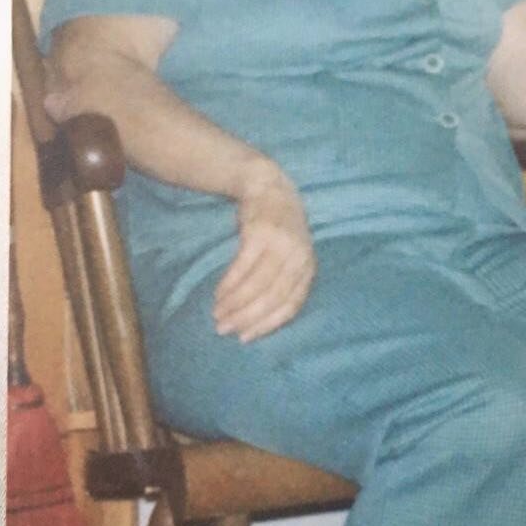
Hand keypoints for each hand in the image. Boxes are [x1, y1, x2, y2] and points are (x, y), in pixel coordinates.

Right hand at [213, 165, 315, 343]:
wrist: (269, 186)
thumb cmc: (278, 230)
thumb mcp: (290, 255)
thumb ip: (282, 281)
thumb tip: (257, 318)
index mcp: (308, 267)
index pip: (290, 305)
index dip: (267, 324)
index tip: (245, 338)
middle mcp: (298, 257)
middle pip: (272, 297)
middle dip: (246, 317)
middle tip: (223, 329)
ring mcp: (281, 245)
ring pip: (256, 284)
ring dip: (233, 303)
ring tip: (217, 313)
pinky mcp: (260, 234)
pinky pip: (242, 267)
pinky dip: (228, 284)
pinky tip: (218, 295)